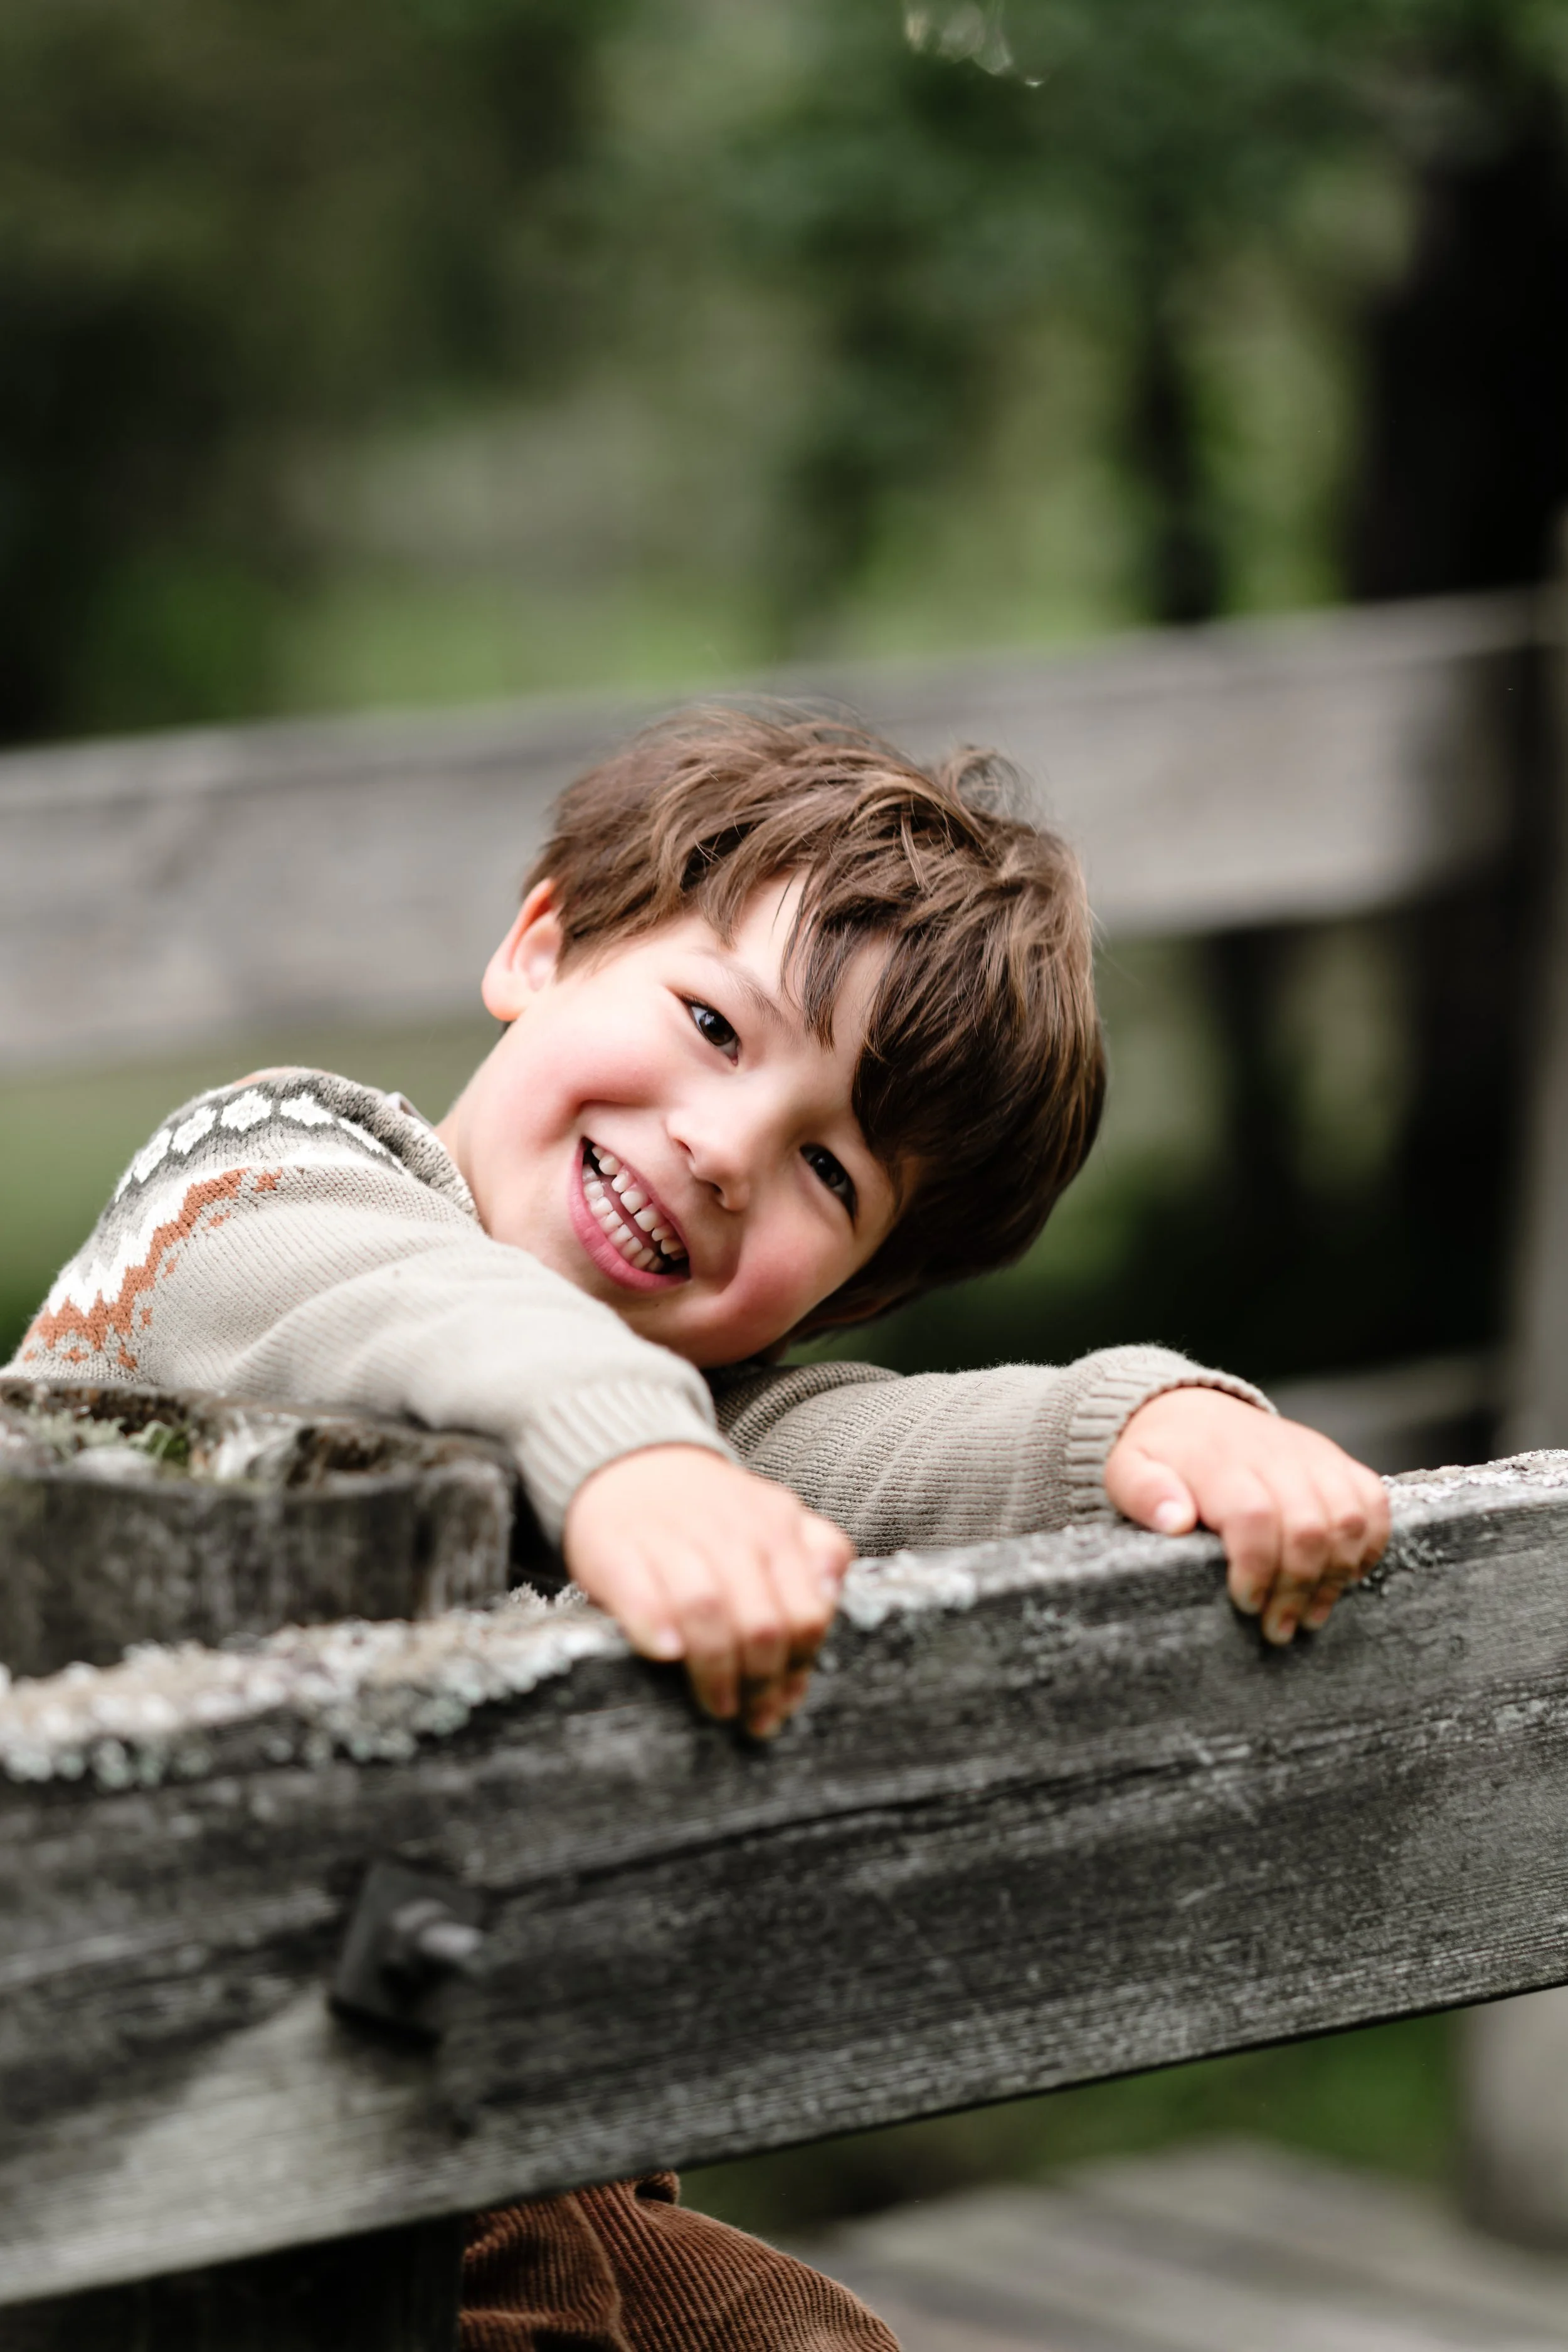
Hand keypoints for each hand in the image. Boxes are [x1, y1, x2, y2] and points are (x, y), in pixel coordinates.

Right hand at [562, 1445, 852, 1736]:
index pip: (809, 1611)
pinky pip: (642, 1594)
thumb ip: (813, 1556)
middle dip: (762, 1681)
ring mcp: (672, 1536)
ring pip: (709, 1610)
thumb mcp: (773, 1519)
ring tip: (717, 1703)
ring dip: (717, 1670)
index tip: (784, 1699)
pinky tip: (668, 1654)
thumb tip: (829, 1604)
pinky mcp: (616, 1548)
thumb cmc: (706, 1511)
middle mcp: (731, 1528)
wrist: (628, 1463)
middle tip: (751, 1715)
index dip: (800, 1666)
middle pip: (763, 1621)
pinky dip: (657, 1628)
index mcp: (777, 1524)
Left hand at [1104, 1388, 1388, 1644]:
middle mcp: (1272, 1453)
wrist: (1192, 1413)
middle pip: (1308, 1525)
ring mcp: (1310, 1455)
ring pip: (1348, 1518)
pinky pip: (1373, 1501)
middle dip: (1298, 1588)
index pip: (1254, 1514)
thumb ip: (1146, 1495)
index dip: (1258, 1566)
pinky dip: (1370, 1544)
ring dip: (1336, 1576)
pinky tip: (1345, 1578)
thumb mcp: (1129, 1471)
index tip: (1244, 1603)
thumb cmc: (1160, 1458)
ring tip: (1310, 1616)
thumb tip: (1174, 1521)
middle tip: (1278, 1629)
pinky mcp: (1336, 1460)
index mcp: (1218, 1460)